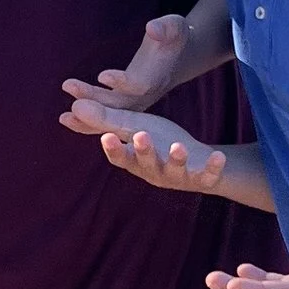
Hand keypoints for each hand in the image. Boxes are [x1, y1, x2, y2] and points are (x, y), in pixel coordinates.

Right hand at [60, 86, 230, 193]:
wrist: (195, 164)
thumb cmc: (158, 144)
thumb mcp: (133, 129)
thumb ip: (105, 121)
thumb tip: (70, 109)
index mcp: (136, 161)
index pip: (120, 158)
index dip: (113, 149)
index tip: (106, 137)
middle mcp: (154, 172)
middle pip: (146, 163)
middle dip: (144, 151)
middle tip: (141, 136)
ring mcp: (178, 177)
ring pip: (175, 170)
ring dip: (176, 159)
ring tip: (177, 146)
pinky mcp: (201, 179)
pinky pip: (207, 176)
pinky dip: (212, 167)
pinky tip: (218, 155)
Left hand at [69, 11, 193, 112]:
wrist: (178, 56)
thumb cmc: (173, 36)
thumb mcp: (174, 27)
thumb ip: (165, 28)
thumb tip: (152, 28)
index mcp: (157, 77)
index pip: (140, 84)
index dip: (122, 81)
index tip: (102, 76)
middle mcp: (147, 95)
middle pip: (120, 103)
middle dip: (95, 98)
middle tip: (70, 88)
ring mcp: (137, 104)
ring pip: (111, 115)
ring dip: (87, 117)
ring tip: (63, 117)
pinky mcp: (128, 106)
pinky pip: (107, 118)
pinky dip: (88, 121)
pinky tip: (66, 119)